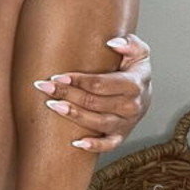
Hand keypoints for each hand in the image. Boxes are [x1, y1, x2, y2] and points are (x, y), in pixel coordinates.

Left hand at [34, 34, 151, 153]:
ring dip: (73, 115)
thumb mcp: (138, 52)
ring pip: (98, 122)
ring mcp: (127, 123)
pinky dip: (94, 146)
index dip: (78, 80)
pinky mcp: (121, 135)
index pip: (101, 83)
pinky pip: (109, 145)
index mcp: (135, 84)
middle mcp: (132, 106)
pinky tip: (76, 144)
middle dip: (67, 93)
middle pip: (94, 102)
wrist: (145, 93)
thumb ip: (130, 43)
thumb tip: (112, 43)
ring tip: (52, 106)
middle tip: (44, 87)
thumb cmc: (134, 70)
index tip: (57, 76)